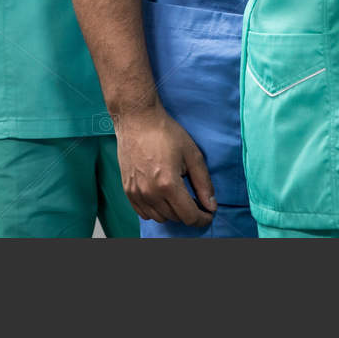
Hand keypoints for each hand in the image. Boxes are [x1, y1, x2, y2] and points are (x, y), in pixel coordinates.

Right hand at [112, 106, 215, 225]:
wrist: (137, 120)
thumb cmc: (165, 133)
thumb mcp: (192, 154)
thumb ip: (203, 183)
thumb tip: (211, 206)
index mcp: (168, 184)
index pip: (189, 216)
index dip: (203, 219)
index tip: (208, 214)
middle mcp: (150, 193)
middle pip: (175, 218)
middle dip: (189, 212)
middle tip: (195, 200)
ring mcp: (136, 193)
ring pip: (160, 217)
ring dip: (172, 212)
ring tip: (178, 195)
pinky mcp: (127, 191)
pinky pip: (144, 213)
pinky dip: (156, 210)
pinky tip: (162, 197)